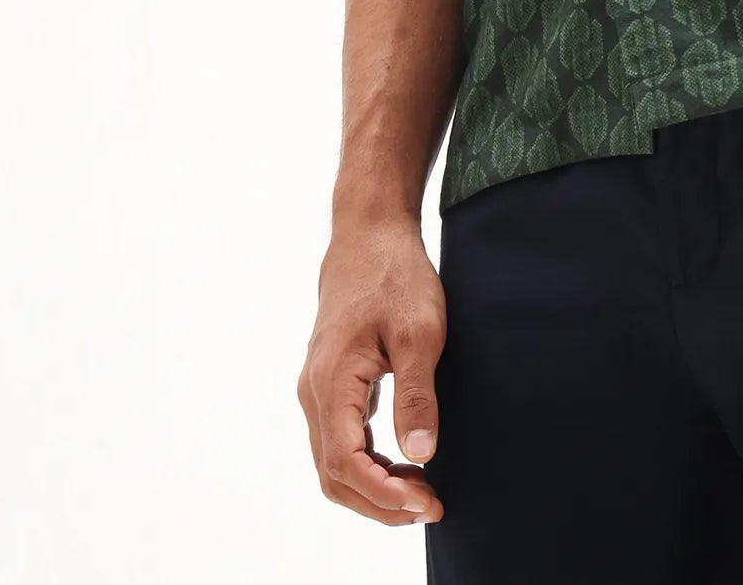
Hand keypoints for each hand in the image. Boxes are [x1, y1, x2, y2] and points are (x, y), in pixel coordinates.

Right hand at [297, 215, 446, 525]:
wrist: (369, 233)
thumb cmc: (395, 275)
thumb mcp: (419, 331)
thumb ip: (416, 395)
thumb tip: (421, 455)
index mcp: (330, 381)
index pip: (345, 463)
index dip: (383, 494)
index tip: (425, 503)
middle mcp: (314, 391)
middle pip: (334, 474)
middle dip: (378, 502)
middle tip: (429, 508)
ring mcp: (318, 388)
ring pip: (334, 462)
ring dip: (373, 488)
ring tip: (420, 495)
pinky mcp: (330, 383)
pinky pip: (339, 441)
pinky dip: (367, 465)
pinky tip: (402, 466)